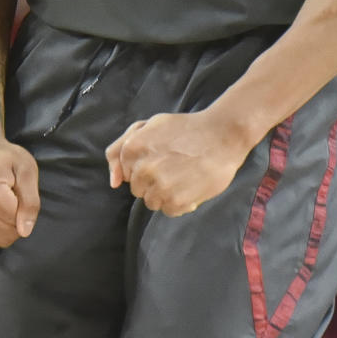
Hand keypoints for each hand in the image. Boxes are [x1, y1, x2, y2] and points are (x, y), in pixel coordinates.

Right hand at [0, 135, 39, 247]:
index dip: (22, 210)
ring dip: (1, 226)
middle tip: (6, 198)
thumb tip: (25, 232)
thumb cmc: (3, 157)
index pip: (18, 225)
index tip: (14, 192)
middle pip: (7, 236)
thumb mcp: (26, 169)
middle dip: (13, 220)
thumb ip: (30, 201)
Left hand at [105, 110, 251, 216]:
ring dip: (165, 194)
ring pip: (152, 202)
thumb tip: (114, 182)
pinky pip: (169, 211)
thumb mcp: (149, 125)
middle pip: (138, 190)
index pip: (126, 174)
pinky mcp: (177, 201)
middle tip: (173, 167)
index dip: (143, 168)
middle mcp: (142, 169)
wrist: (222, 135)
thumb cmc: (185, 129)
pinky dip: (179, 203)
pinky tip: (190, 187)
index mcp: (132, 149)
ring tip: (182, 177)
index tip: (160, 159)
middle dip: (152, 181)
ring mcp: (159, 186)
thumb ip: (121, 148)